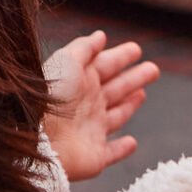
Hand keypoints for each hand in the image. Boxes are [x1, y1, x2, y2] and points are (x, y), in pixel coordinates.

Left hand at [42, 30, 157, 181]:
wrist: (38, 137)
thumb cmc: (51, 95)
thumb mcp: (67, 61)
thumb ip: (85, 48)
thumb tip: (101, 35)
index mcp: (81, 82)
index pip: (106, 65)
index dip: (122, 57)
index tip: (137, 49)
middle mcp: (87, 105)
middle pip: (116, 88)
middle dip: (134, 78)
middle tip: (153, 69)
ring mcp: (91, 130)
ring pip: (117, 116)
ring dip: (130, 105)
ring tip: (142, 94)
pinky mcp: (95, 156)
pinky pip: (112, 153)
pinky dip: (123, 149)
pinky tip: (132, 142)